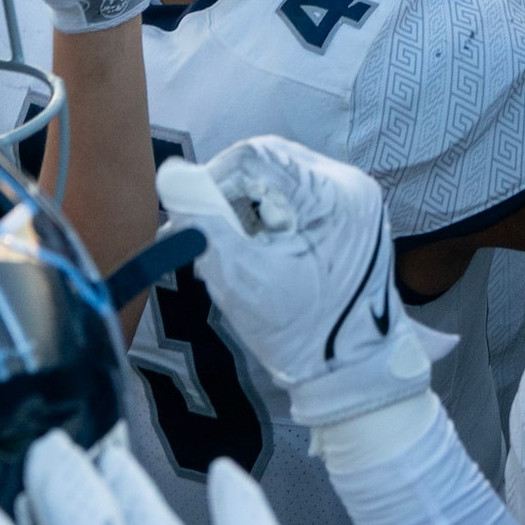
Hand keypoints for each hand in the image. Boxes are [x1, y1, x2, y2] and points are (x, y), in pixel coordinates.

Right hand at [157, 136, 443, 427]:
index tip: (192, 220)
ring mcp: (352, 197)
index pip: (256, 156)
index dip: (212, 182)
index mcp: (333, 195)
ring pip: (277, 177)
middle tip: (210, 239)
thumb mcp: (245, 281)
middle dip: (229, 197)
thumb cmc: (302, 331)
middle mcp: (349, 183)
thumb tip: (169, 174)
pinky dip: (266, 218)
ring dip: (245, 209)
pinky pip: (293, 196)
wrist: (354, 368)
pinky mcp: (346, 213)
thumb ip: (207, 226)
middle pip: (268, 162)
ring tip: (235, 254)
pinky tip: (256, 254)